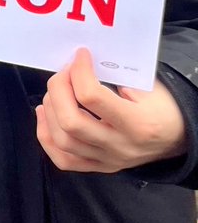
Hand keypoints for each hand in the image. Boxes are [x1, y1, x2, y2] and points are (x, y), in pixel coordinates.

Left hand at [36, 48, 187, 172]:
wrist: (177, 137)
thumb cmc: (162, 106)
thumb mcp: (148, 86)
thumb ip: (115, 76)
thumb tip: (79, 65)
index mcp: (137, 124)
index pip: (91, 97)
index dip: (78, 70)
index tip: (80, 55)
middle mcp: (121, 147)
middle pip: (71, 122)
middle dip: (57, 89)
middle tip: (63, 73)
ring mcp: (109, 160)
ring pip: (63, 141)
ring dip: (50, 110)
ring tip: (54, 92)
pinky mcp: (100, 166)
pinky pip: (64, 160)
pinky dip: (46, 136)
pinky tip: (47, 114)